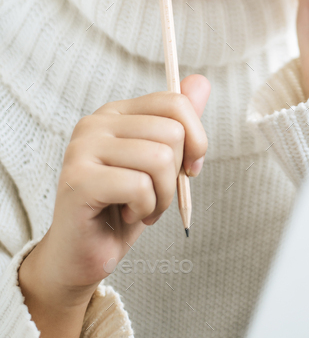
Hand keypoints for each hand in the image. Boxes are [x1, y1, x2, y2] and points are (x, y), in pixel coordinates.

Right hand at [21, 74, 209, 306]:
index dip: (196, 139)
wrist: (83, 256)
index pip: (174, 101)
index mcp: (116, 112)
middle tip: (153, 196)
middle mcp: (95, 122)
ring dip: (161, 197)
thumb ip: (179, 123)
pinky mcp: (78, 181)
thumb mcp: (160, 165)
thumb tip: (201, 81)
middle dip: (175, 176)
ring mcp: (82, 149)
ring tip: (140, 208)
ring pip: (159, 159)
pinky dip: (145, 208)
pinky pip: (139, 186)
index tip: (189, 169)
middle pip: (171, 132)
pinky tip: (126, 215)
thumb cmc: (123, 209)